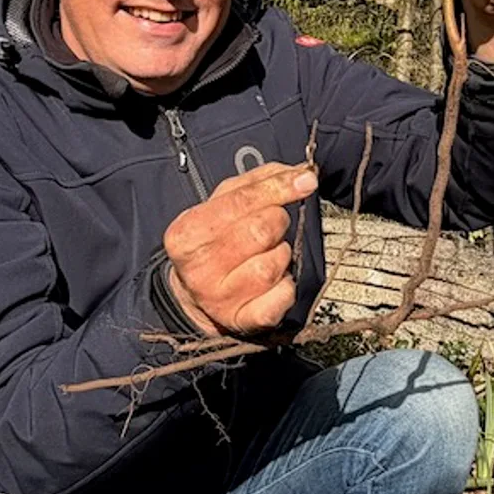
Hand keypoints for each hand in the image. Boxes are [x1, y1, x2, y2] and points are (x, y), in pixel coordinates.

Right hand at [163, 162, 316, 336]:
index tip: (306, 181)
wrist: (193, 295)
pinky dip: (287, 286)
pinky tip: (275, 282)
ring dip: (281, 255)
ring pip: (274, 265)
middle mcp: (198, 269)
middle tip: (270, 228)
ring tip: (266, 254)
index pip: (241, 201)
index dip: (278, 188)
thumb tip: (302, 172)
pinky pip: (282, 297)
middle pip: (261, 230)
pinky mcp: (242, 321)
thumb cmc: (214, 239)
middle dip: (277, 222)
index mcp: (187, 233)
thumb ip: (259, 181)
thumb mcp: (223, 202)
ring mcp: (219, 299)